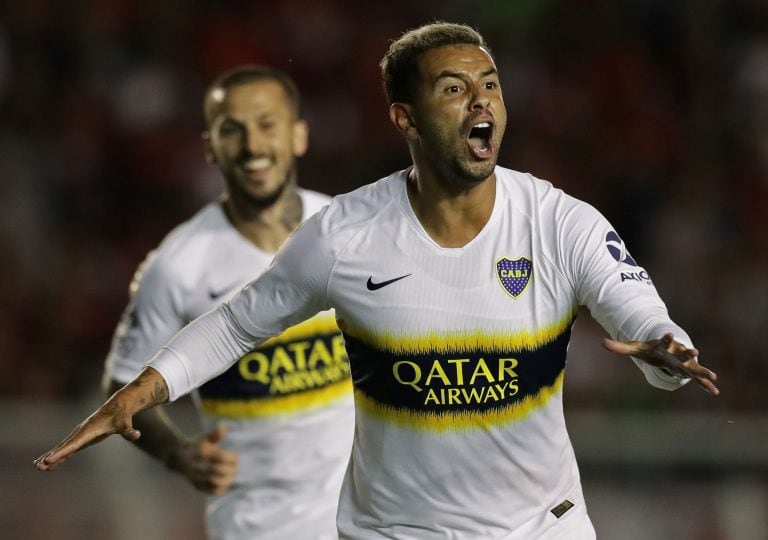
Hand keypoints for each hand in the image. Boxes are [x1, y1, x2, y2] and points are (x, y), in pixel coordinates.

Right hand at [34, 399, 140, 470]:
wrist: (119, 405)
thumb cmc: (122, 415)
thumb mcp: (126, 423)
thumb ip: (129, 431)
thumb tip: (136, 435)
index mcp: (90, 430)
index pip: (74, 444)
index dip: (62, 452)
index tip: (50, 459)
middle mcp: (82, 431)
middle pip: (65, 446)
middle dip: (53, 456)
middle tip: (39, 466)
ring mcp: (80, 433)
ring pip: (64, 446)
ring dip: (52, 456)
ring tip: (38, 466)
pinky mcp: (82, 436)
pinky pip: (68, 447)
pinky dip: (59, 454)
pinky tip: (50, 462)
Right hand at [169, 424, 238, 494]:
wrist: (178, 457)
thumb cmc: (197, 445)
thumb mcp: (205, 438)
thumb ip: (216, 434)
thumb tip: (223, 426)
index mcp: (203, 452)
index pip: (222, 457)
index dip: (232, 457)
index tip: (235, 456)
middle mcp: (199, 465)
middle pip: (220, 470)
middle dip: (231, 469)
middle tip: (235, 467)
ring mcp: (197, 476)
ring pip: (215, 482)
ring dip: (228, 480)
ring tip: (231, 476)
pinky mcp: (197, 485)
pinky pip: (211, 490)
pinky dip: (221, 488)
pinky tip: (225, 483)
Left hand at [603, 332, 718, 395]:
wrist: (666, 350)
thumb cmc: (650, 350)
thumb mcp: (634, 348)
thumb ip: (619, 347)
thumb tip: (602, 342)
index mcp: (664, 346)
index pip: (664, 341)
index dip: (665, 338)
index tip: (669, 334)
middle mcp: (676, 353)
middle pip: (683, 353)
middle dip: (689, 352)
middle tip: (695, 350)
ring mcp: (684, 363)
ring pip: (694, 367)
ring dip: (702, 371)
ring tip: (714, 376)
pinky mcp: (689, 372)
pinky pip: (698, 379)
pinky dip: (706, 385)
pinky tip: (715, 391)